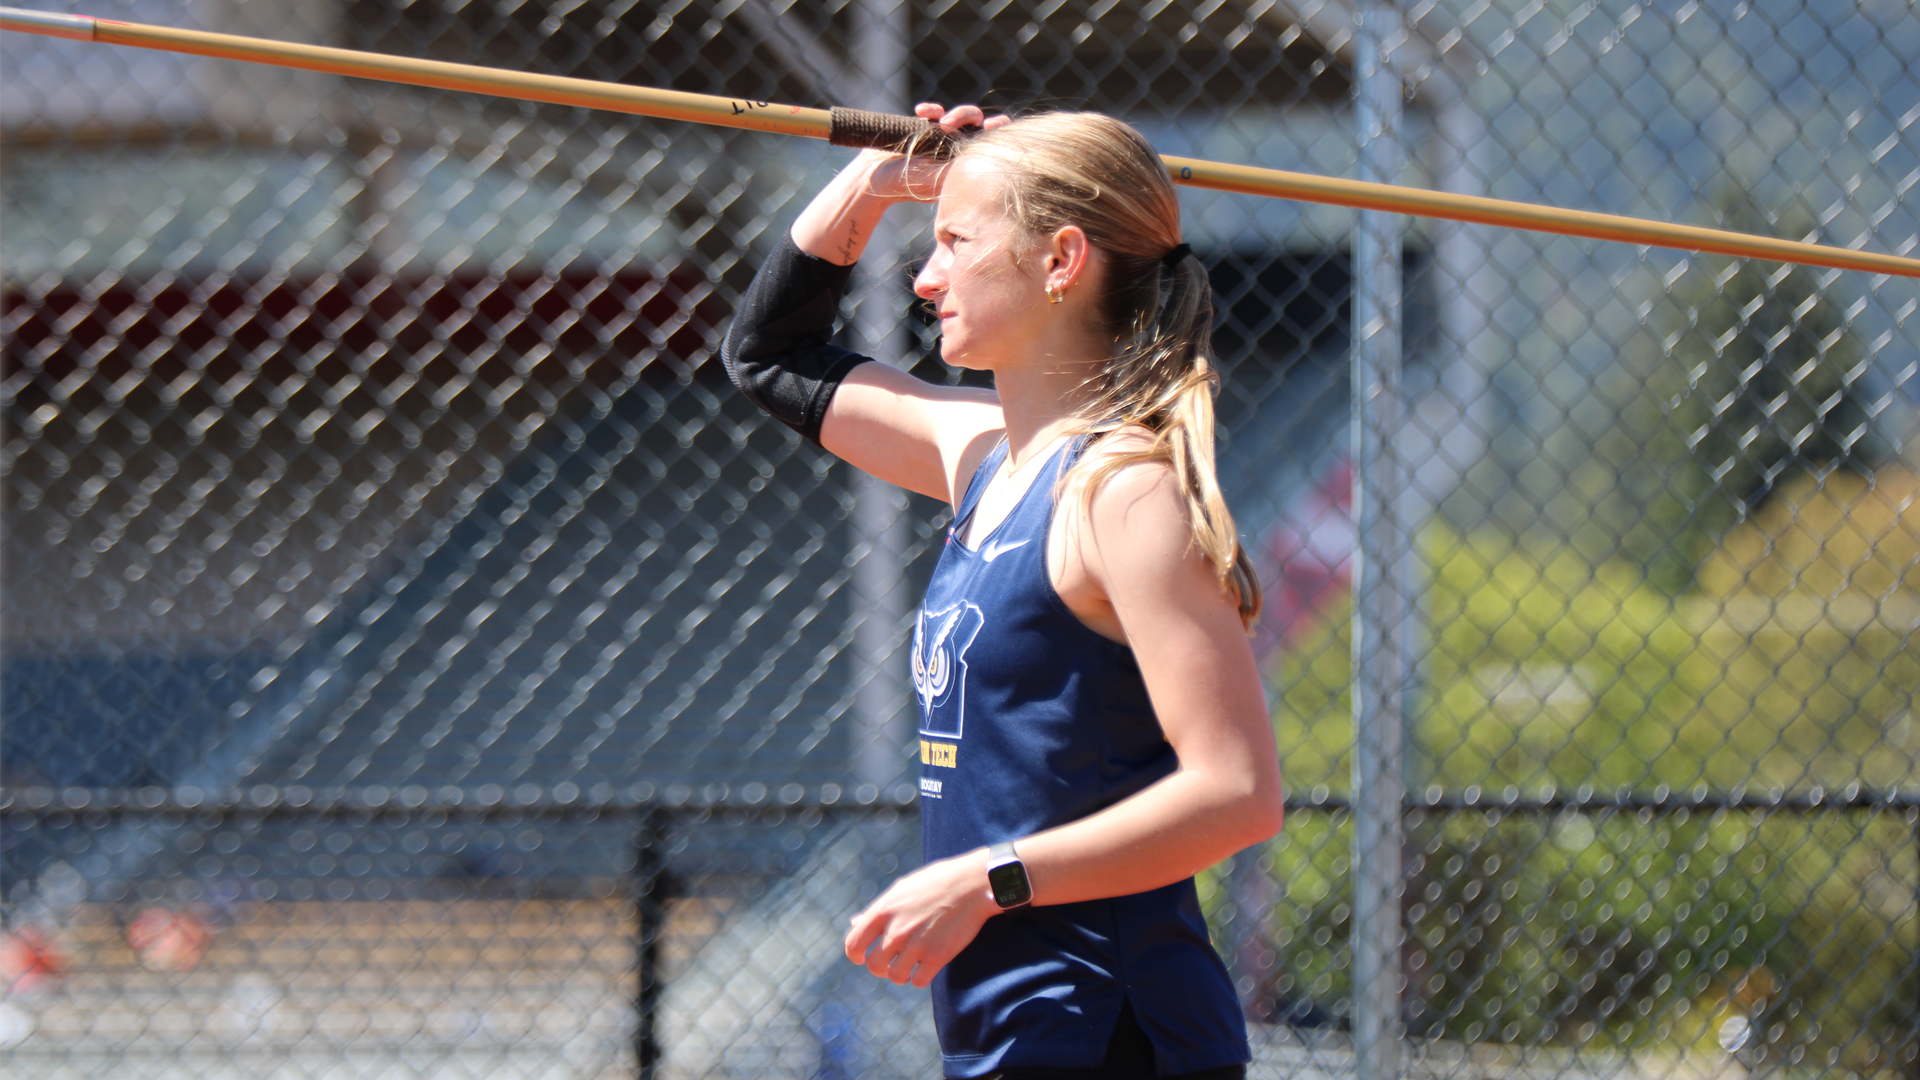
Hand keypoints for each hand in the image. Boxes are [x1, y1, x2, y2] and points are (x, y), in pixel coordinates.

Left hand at [844, 848, 999, 986]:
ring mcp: (917, 945)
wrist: (973, 883)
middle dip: (880, 968)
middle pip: (874, 965)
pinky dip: (920, 978)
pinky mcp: (938, 956)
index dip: (856, 955)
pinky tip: (926, 967)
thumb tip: (854, 923)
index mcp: (883, 910)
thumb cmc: (937, 882)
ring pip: (896, 976)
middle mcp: (896, 930)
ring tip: (910, 967)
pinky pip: (918, 981)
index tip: (863, 957)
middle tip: (890, 964)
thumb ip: (878, 910)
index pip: (854, 944)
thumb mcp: (902, 889)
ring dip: (901, 975)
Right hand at [860, 102, 1009, 202]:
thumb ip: (959, 166)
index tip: (997, 123)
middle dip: (969, 117)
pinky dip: (931, 108)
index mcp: (964, 164)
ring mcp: (940, 136)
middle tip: (952, 124)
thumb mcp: (938, 179)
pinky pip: (934, 110)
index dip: (998, 130)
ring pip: (959, 114)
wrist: (874, 177)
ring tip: (941, 121)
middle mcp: (955, 149)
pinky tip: (921, 111)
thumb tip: (986, 157)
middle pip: (976, 123)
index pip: (988, 144)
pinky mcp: (923, 125)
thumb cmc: (907, 184)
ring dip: (954, 113)